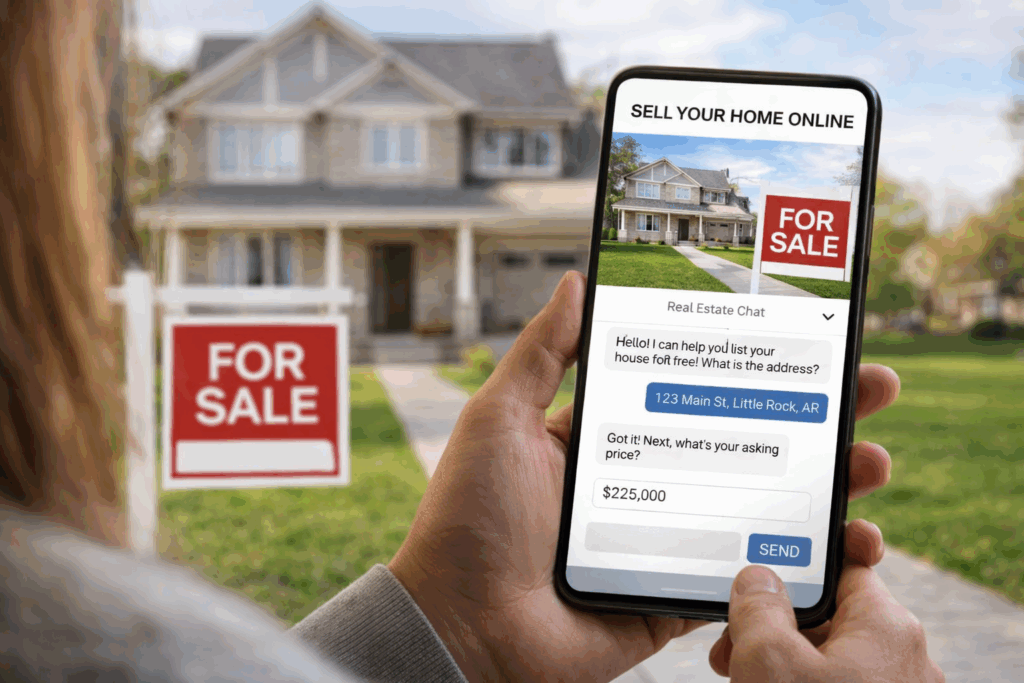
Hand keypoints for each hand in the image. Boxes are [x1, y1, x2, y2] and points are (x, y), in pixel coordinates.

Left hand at [389, 272, 900, 682]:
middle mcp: (644, 484)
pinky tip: (850, 543)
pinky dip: (803, 564)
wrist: (462, 625)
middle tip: (873, 389)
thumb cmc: (470, 517)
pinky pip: (748, 574)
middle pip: (744, 441)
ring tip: (875, 464)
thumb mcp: (500, 417)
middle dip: (815, 417)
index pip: (694, 389)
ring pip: (762, 506)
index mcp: (606, 439)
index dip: (751, 366)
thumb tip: (577, 280)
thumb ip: (542, 353)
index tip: (808, 337)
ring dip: (826, 487)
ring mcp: (666, 541)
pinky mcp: (675, 595)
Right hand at [708, 543, 943, 680]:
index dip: (796, 564)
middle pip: (829, 617)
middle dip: (776, 625)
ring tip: (739, 673)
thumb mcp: (770, 661)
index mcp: (888, 626)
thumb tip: (758, 577)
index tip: (760, 569)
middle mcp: (903, 658)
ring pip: (829, 658)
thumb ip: (759, 608)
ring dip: (782, 659)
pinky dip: (798, 681)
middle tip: (733, 643)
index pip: (842, 565)